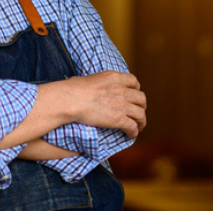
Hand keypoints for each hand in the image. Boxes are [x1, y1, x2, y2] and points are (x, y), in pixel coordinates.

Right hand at [0, 70, 145, 149]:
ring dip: (141, 121)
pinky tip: (130, 135)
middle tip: (137, 112)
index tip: (133, 95)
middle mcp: (121, 90)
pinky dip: (134, 132)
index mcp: (114, 77)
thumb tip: (89, 85)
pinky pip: (133, 127)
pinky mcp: (119, 119)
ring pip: (141, 114)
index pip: (134, 81)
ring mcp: (121, 105)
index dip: (136, 89)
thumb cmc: (73, 89)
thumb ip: (97, 82)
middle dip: (141, 106)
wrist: (71, 99)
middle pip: (141, 98)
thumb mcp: (89, 78)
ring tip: (138, 126)